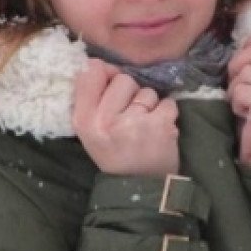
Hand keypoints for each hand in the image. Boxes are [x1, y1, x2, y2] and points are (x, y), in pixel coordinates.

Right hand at [72, 58, 179, 176]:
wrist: (139, 188)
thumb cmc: (113, 153)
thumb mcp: (89, 131)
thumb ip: (89, 98)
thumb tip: (100, 63)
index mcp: (84, 120)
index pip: (91, 72)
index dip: (105, 72)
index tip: (111, 86)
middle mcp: (106, 120)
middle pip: (123, 79)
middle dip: (130, 93)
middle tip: (129, 115)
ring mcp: (135, 122)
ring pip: (146, 91)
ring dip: (149, 105)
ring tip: (144, 126)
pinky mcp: (160, 126)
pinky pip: (167, 103)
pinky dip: (166, 114)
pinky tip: (158, 130)